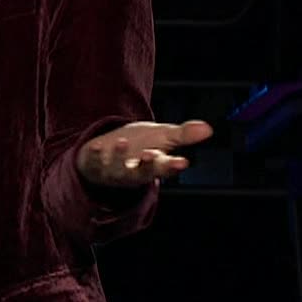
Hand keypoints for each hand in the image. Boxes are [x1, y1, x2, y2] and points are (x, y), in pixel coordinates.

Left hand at [76, 120, 213, 188]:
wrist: (108, 152)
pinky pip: (93, 162)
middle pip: (142, 173)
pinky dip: (94, 155)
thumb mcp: (163, 138)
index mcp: (153, 166)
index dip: (173, 166)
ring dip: (119, 158)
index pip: (165, 168)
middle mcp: (134, 171)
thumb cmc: (140, 146)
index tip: (182, 162)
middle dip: (148, 166)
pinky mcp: (94, 164)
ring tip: (122, 143)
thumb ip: (184, 135)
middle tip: (153, 156)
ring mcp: (113, 170)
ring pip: (117, 169)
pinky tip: (96, 146)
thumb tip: (208, 128)